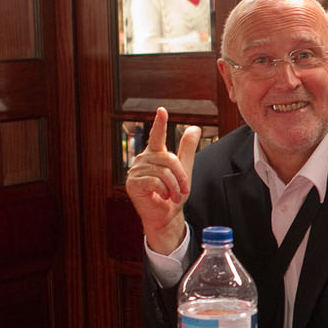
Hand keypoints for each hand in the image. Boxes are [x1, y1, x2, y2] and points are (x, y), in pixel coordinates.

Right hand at [125, 106, 200, 254]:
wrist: (166, 216)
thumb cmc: (173, 194)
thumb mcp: (184, 169)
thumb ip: (187, 149)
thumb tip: (194, 127)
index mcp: (155, 154)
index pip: (156, 135)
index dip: (159, 123)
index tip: (162, 111)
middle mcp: (143, 159)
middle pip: (168, 159)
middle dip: (181, 176)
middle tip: (184, 189)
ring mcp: (136, 171)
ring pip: (163, 172)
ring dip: (174, 186)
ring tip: (174, 195)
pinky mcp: (133, 184)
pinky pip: (155, 182)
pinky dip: (164, 191)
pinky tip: (163, 196)